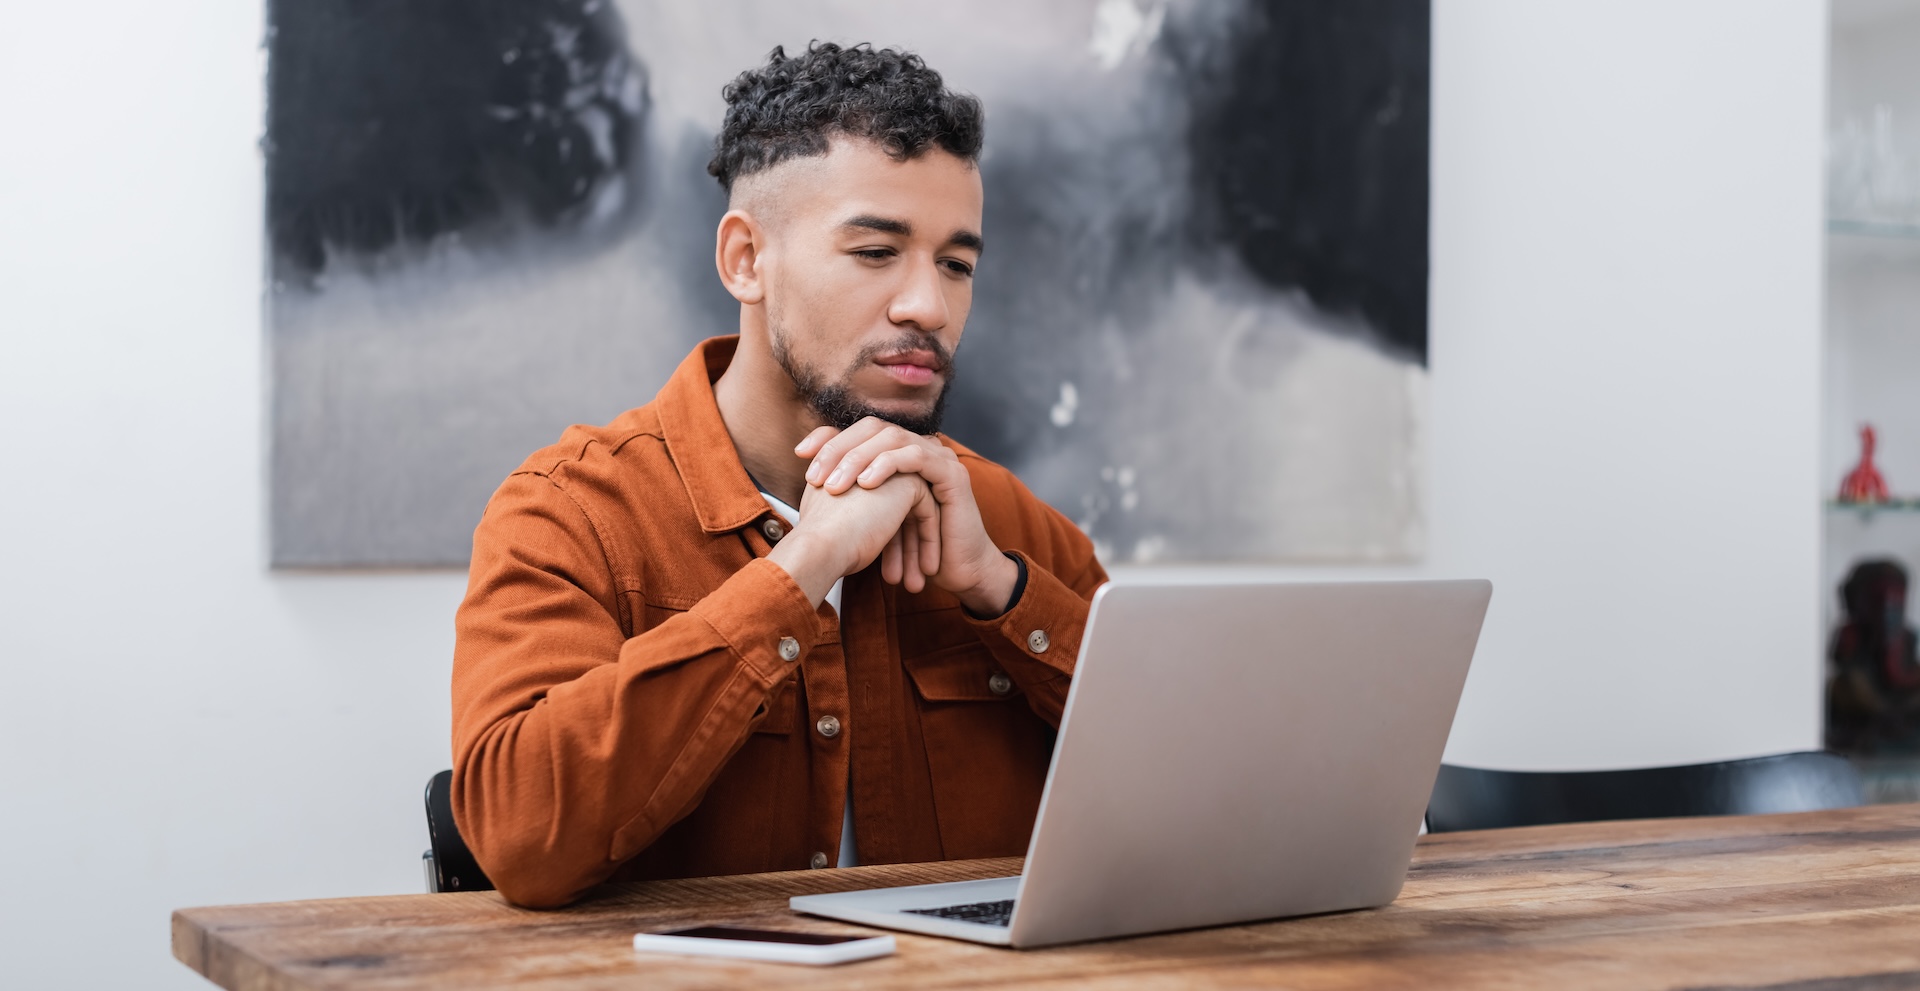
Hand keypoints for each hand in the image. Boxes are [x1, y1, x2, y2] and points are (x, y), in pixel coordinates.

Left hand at [797, 418, 1019, 615]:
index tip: (800, 454)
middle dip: (839, 450)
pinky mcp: (951, 472)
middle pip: (872, 429)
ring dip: (859, 460)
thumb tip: (810, 484)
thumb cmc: (912, 550)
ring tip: (836, 486)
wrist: (953, 572)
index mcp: (899, 453)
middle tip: (816, 478)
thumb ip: (851, 495)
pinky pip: (915, 457)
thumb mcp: (871, 518)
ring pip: (892, 439)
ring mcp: (938, 456)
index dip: (829, 437)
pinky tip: (867, 484)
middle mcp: (918, 447)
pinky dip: (888, 466)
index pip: (859, 430)